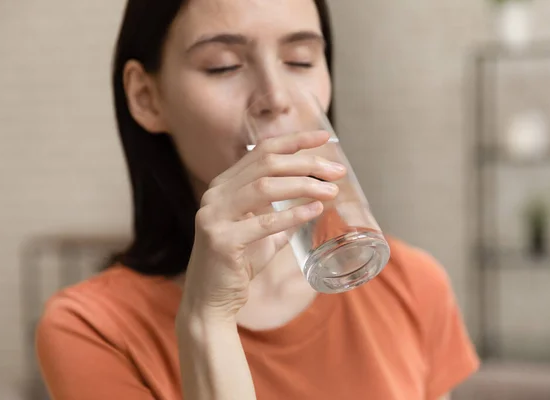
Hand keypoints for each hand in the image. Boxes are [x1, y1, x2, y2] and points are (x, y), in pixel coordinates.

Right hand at [179, 130, 346, 321]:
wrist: (211, 301)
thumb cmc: (237, 263)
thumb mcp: (257, 228)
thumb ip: (275, 209)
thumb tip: (311, 199)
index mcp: (224, 185)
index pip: (262, 151)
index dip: (295, 140)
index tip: (326, 137)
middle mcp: (215, 194)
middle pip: (267, 164)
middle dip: (307, 163)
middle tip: (338, 171)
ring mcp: (214, 216)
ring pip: (265, 186)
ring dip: (304, 186)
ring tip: (332, 191)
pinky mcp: (221, 240)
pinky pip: (264, 223)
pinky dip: (292, 215)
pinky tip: (315, 210)